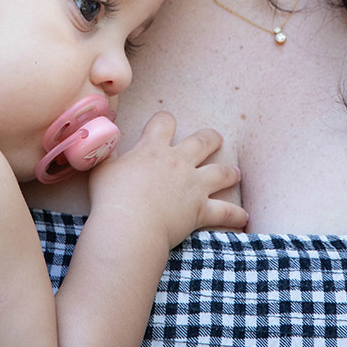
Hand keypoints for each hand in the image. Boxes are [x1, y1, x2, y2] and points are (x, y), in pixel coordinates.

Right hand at [88, 111, 247, 250]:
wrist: (130, 225)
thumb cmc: (111, 198)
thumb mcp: (102, 169)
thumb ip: (106, 154)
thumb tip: (102, 142)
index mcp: (154, 149)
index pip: (164, 122)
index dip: (165, 120)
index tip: (165, 123)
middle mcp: (178, 161)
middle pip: (202, 141)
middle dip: (210, 138)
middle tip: (216, 138)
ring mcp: (193, 184)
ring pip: (220, 172)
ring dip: (229, 171)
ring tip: (235, 172)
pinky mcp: (201, 209)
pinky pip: (224, 211)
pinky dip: (236, 214)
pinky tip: (244, 216)